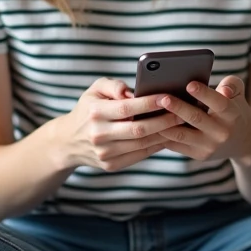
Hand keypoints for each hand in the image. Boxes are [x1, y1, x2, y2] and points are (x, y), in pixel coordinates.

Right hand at [56, 78, 179, 171]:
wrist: (68, 141)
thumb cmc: (88, 109)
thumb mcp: (94, 90)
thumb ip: (112, 85)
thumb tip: (131, 92)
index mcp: (95, 113)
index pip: (126, 108)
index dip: (149, 103)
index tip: (168, 97)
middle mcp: (99, 135)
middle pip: (138, 129)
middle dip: (163, 120)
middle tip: (182, 112)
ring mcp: (104, 153)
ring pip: (142, 144)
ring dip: (164, 134)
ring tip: (179, 124)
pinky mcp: (111, 165)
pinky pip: (139, 155)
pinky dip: (155, 146)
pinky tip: (167, 136)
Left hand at [156, 75, 250, 162]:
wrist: (244, 141)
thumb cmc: (235, 108)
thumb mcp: (239, 94)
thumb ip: (232, 85)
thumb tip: (223, 89)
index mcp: (232, 115)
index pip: (219, 103)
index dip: (204, 94)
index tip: (189, 84)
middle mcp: (222, 133)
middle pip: (196, 119)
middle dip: (178, 108)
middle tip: (163, 98)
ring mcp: (209, 146)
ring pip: (182, 135)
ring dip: (164, 124)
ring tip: (150, 112)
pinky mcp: (199, 155)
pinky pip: (177, 145)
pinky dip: (163, 135)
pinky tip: (151, 123)